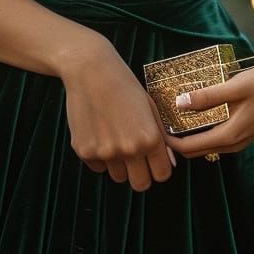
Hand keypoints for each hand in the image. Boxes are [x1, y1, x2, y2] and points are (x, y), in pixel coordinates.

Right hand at [62, 38, 176, 191]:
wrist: (90, 69)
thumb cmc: (124, 85)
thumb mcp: (150, 108)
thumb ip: (161, 137)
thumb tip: (169, 164)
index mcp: (149, 138)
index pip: (162, 175)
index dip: (158, 168)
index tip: (153, 160)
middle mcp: (128, 149)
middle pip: (140, 184)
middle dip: (140, 174)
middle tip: (134, 157)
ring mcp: (104, 152)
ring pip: (117, 176)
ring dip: (118, 164)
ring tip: (114, 137)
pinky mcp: (83, 150)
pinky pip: (97, 166)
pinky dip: (99, 156)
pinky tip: (98, 131)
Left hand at [165, 60, 253, 161]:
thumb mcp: (238, 85)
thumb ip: (209, 95)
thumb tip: (179, 103)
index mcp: (229, 136)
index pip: (187, 148)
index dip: (166, 140)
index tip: (151, 123)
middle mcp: (232, 144)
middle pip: (192, 150)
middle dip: (172, 139)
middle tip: (156, 117)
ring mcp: (239, 141)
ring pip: (203, 145)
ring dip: (185, 134)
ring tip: (169, 113)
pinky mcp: (243, 133)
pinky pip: (214, 138)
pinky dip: (199, 130)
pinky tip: (193, 111)